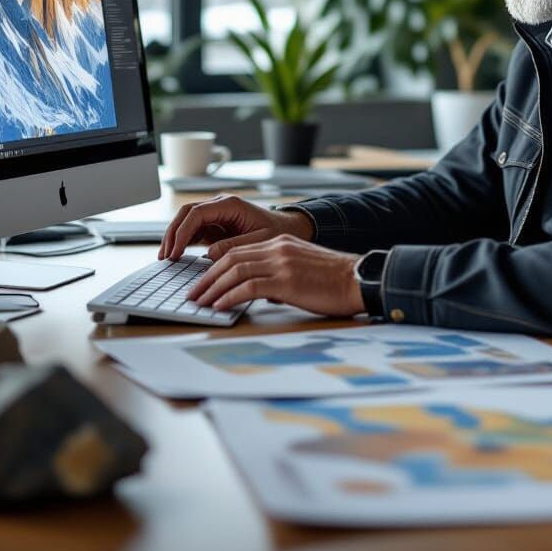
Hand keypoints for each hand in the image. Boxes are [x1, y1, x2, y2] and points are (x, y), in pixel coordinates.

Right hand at [157, 195, 313, 260]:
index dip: (183, 232)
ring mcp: (215, 215)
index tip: (175, 252)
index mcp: (231, 204)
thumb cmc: (277, 232)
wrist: (288, 229)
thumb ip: (235, 246)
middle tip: (165, 257)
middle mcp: (220, 206)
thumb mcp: (260, 241)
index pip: (197, 213)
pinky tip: (177, 257)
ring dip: (174, 238)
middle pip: (186, 214)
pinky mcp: (214, 226)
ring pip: (186, 221)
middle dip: (173, 234)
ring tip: (166, 259)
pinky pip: (193, 231)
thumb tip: (210, 254)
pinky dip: (183, 242)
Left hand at [186, 235, 365, 316]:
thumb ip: (279, 273)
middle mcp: (277, 248)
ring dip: (213, 288)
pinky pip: (249, 287)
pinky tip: (219, 307)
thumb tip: (260, 291)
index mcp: (280, 243)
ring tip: (200, 303)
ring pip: (235, 271)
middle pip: (231, 259)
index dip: (216, 266)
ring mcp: (281, 263)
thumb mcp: (301, 267)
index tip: (203, 282)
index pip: (238, 251)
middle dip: (207, 278)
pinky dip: (230, 296)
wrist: (358, 279)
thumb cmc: (334, 280)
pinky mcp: (286, 281)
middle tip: (193, 294)